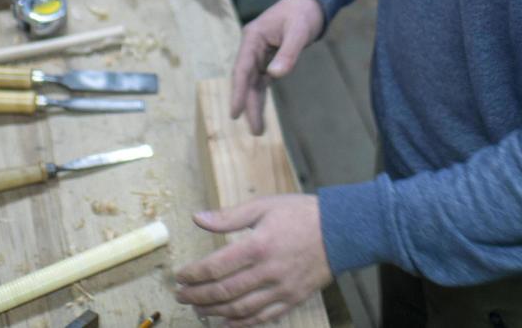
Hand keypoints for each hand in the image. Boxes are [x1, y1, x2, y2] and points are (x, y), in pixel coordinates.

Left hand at [175, 194, 332, 326]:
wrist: (341, 230)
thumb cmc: (301, 214)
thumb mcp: (264, 206)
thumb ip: (229, 216)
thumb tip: (198, 218)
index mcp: (258, 244)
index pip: (216, 267)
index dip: (193, 275)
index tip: (180, 276)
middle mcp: (268, 271)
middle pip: (224, 292)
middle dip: (198, 296)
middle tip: (181, 295)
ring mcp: (281, 289)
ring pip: (240, 309)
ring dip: (215, 312)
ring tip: (199, 309)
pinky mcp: (292, 299)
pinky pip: (263, 318)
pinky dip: (241, 324)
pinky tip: (226, 324)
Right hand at [230, 0, 324, 134]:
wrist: (310, 2)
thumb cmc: (303, 13)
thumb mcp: (299, 32)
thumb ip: (288, 53)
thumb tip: (275, 76)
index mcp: (253, 37)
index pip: (242, 68)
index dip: (238, 91)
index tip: (235, 113)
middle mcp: (252, 47)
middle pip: (246, 80)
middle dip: (248, 105)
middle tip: (255, 130)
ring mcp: (258, 54)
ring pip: (253, 83)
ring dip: (254, 104)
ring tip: (257, 129)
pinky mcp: (268, 59)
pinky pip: (261, 81)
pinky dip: (260, 95)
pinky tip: (259, 112)